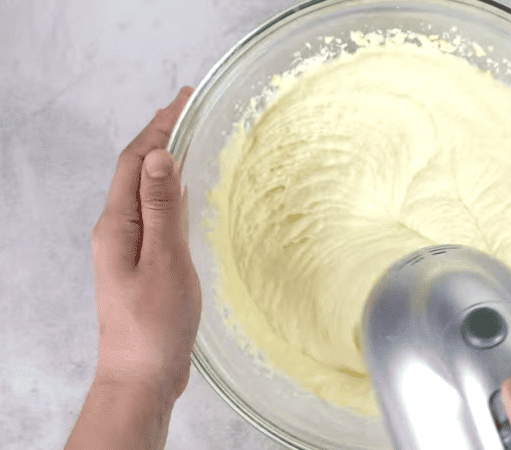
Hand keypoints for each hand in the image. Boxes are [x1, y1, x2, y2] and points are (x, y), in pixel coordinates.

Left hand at [90, 86, 200, 403]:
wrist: (142, 374)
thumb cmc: (155, 323)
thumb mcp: (164, 260)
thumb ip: (162, 208)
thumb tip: (161, 156)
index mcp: (117, 224)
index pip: (136, 160)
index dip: (159, 125)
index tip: (185, 99)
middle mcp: (117, 229)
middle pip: (136, 170)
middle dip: (161, 134)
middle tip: (190, 109)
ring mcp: (128, 247)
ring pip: (145, 190)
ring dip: (165, 160)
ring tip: (189, 136)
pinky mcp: (143, 262)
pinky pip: (155, 213)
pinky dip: (171, 190)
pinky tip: (185, 190)